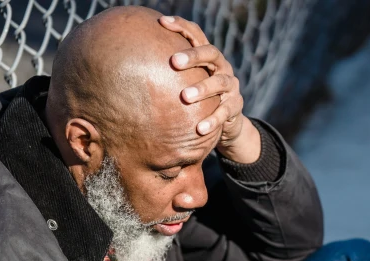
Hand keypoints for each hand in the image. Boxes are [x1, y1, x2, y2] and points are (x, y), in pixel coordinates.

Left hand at [158, 15, 247, 149]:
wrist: (227, 122)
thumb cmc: (200, 99)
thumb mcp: (190, 82)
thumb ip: (174, 74)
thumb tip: (134, 68)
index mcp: (209, 57)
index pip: (197, 35)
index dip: (181, 26)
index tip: (162, 22)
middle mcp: (222, 67)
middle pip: (211, 54)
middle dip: (193, 56)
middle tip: (174, 62)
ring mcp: (231, 86)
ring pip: (219, 82)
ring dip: (202, 89)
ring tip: (185, 97)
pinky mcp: (235, 107)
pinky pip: (224, 112)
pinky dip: (212, 120)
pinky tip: (199, 128)